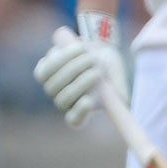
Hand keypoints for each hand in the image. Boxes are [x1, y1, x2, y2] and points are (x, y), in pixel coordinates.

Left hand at [33, 11, 128, 129]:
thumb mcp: (116, 76)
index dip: (80, 113)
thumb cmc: (107, 65)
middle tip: (96, 70)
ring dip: (71, 67)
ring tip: (88, 54)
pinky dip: (61, 58)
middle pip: (63, 100)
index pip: (75, 120)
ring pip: (53, 85)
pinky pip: (46, 70)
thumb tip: (124, 101)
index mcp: (82, 109)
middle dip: (80, 83)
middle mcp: (64, 102)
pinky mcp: (42, 73)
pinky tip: (76, 49)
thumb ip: (119, 89)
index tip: (89, 101)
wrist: (93, 47)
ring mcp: (52, 88)